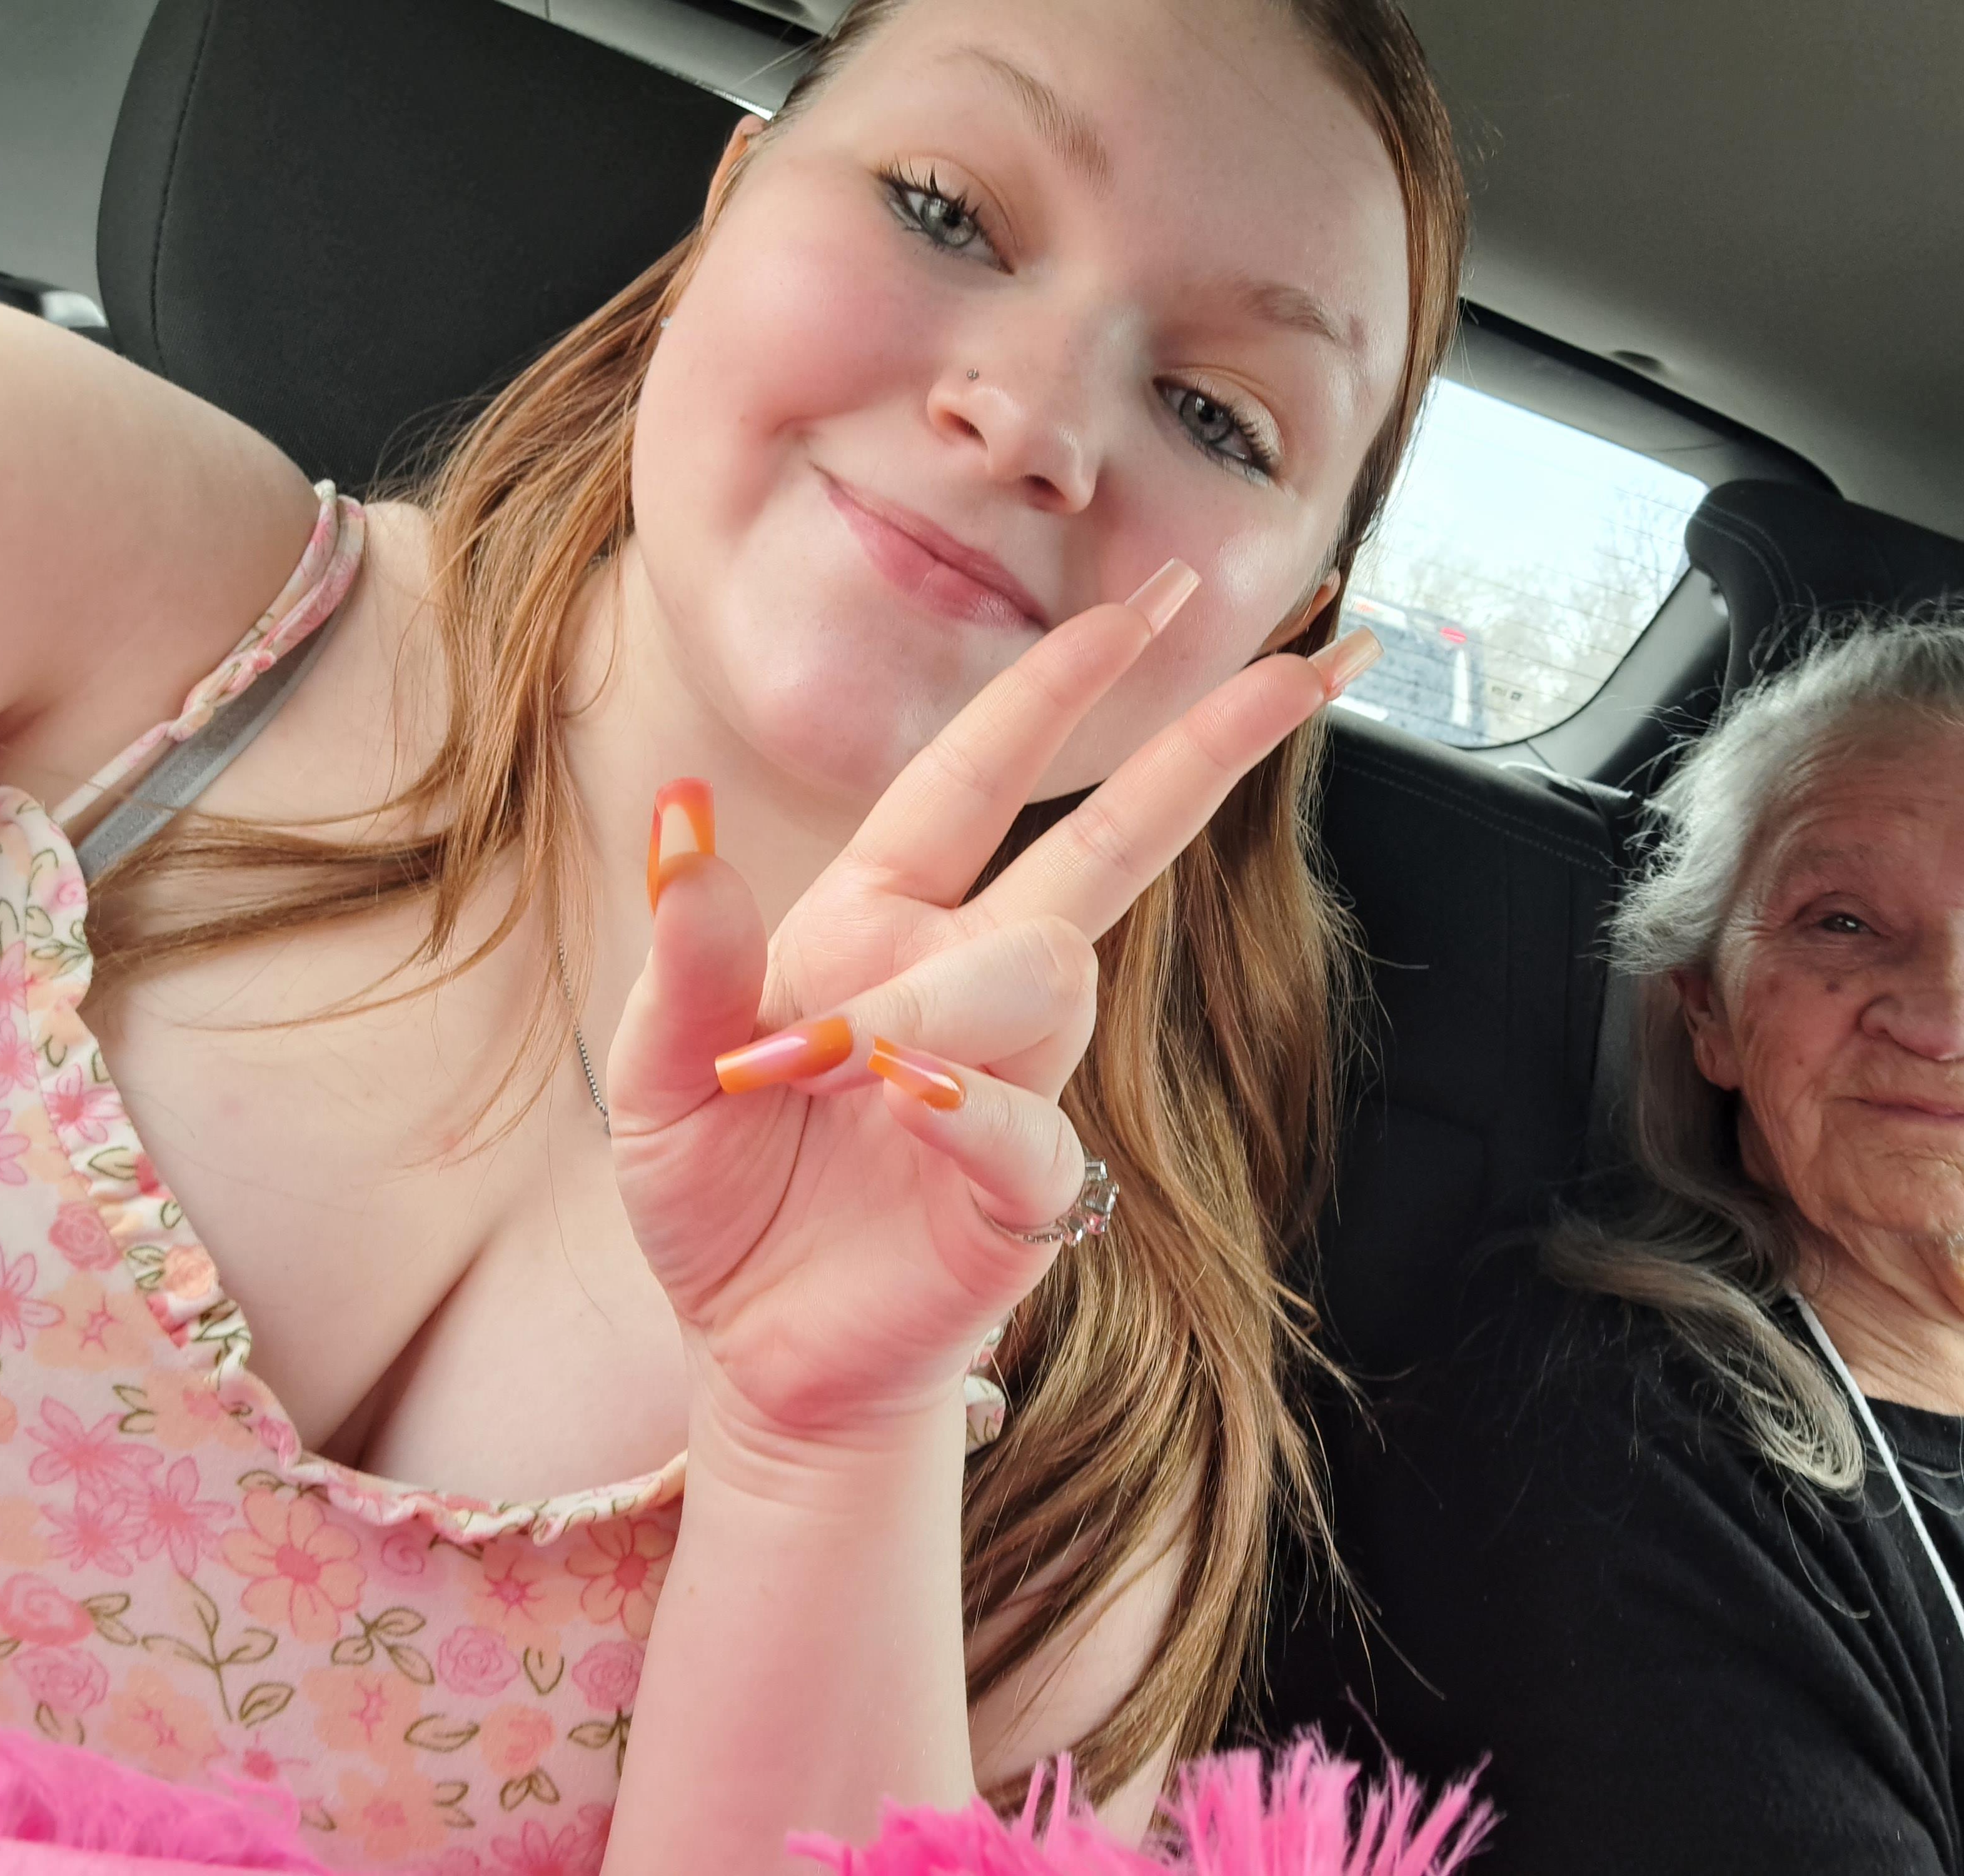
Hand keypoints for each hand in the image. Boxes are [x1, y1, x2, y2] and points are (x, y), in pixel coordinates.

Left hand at [602, 567, 1377, 1448]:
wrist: (753, 1357)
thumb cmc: (721, 1200)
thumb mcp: (656, 1073)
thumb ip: (682, 955)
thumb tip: (680, 814)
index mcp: (881, 921)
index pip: (984, 774)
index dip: (1058, 687)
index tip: (1145, 603)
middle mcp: (963, 983)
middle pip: (1108, 844)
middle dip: (1203, 750)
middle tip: (1308, 664)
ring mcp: (1010, 1083)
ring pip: (1046, 975)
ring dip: (940, 997)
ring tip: (816, 1059)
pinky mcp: (1025, 1193)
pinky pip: (1030, 1125)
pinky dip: (968, 1103)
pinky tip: (906, 1097)